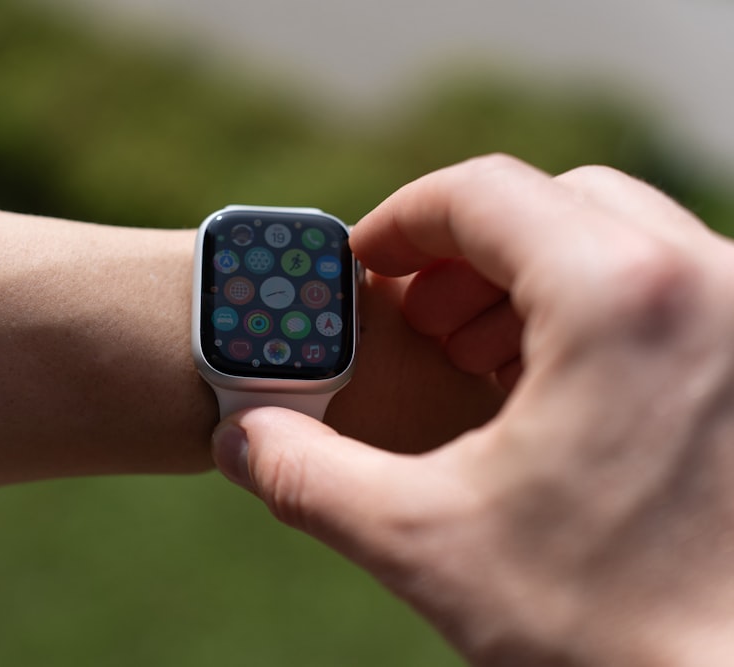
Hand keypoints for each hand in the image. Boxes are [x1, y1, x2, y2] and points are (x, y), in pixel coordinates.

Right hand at [212, 155, 733, 664]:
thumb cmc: (618, 631)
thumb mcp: (430, 543)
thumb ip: (308, 477)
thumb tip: (238, 439)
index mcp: (620, 298)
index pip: (485, 193)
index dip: (402, 221)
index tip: (363, 270)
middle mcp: (708, 282)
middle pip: (553, 205)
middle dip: (467, 255)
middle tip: (419, 325)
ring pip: (619, 240)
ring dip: (532, 279)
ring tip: (482, 362)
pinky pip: (670, 289)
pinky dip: (596, 310)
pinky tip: (556, 394)